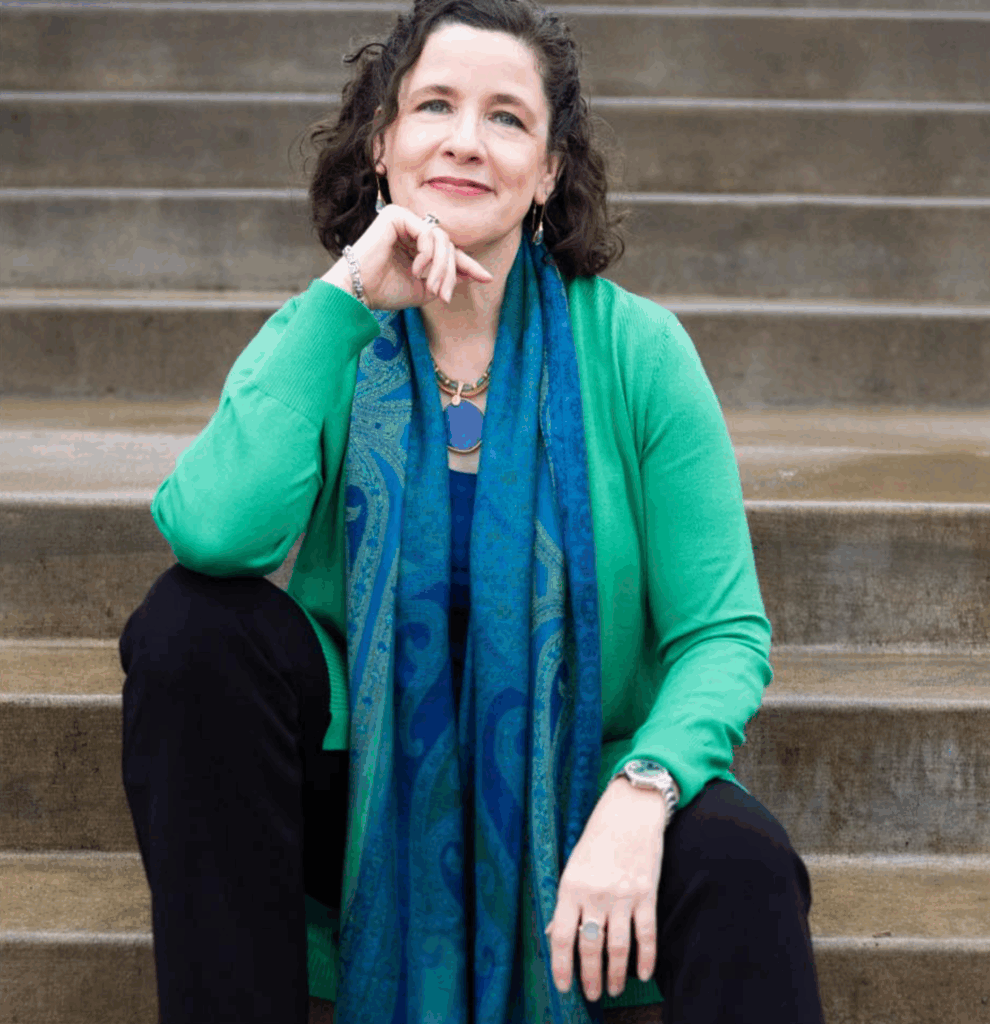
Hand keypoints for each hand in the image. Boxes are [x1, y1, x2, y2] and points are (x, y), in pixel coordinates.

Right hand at [322, 203, 492, 309]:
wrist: (358, 291)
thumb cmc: (385, 292)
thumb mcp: (424, 289)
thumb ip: (446, 279)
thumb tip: (471, 273)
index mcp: (415, 244)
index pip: (448, 251)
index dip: (468, 264)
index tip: (487, 278)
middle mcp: (410, 228)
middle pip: (448, 245)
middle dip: (450, 272)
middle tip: (443, 295)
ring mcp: (403, 219)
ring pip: (442, 240)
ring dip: (442, 266)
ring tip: (432, 287)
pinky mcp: (396, 215)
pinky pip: (428, 232)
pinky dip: (428, 254)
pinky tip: (416, 269)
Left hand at [545, 778, 667, 1000]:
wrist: (630, 811)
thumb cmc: (598, 838)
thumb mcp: (573, 865)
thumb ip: (566, 901)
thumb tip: (555, 934)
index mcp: (571, 886)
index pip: (562, 936)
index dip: (562, 966)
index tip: (564, 987)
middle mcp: (595, 894)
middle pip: (590, 947)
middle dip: (590, 977)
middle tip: (592, 994)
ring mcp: (622, 895)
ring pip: (618, 947)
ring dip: (617, 974)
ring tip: (615, 989)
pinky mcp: (647, 894)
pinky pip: (646, 934)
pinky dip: (646, 958)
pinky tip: (643, 974)